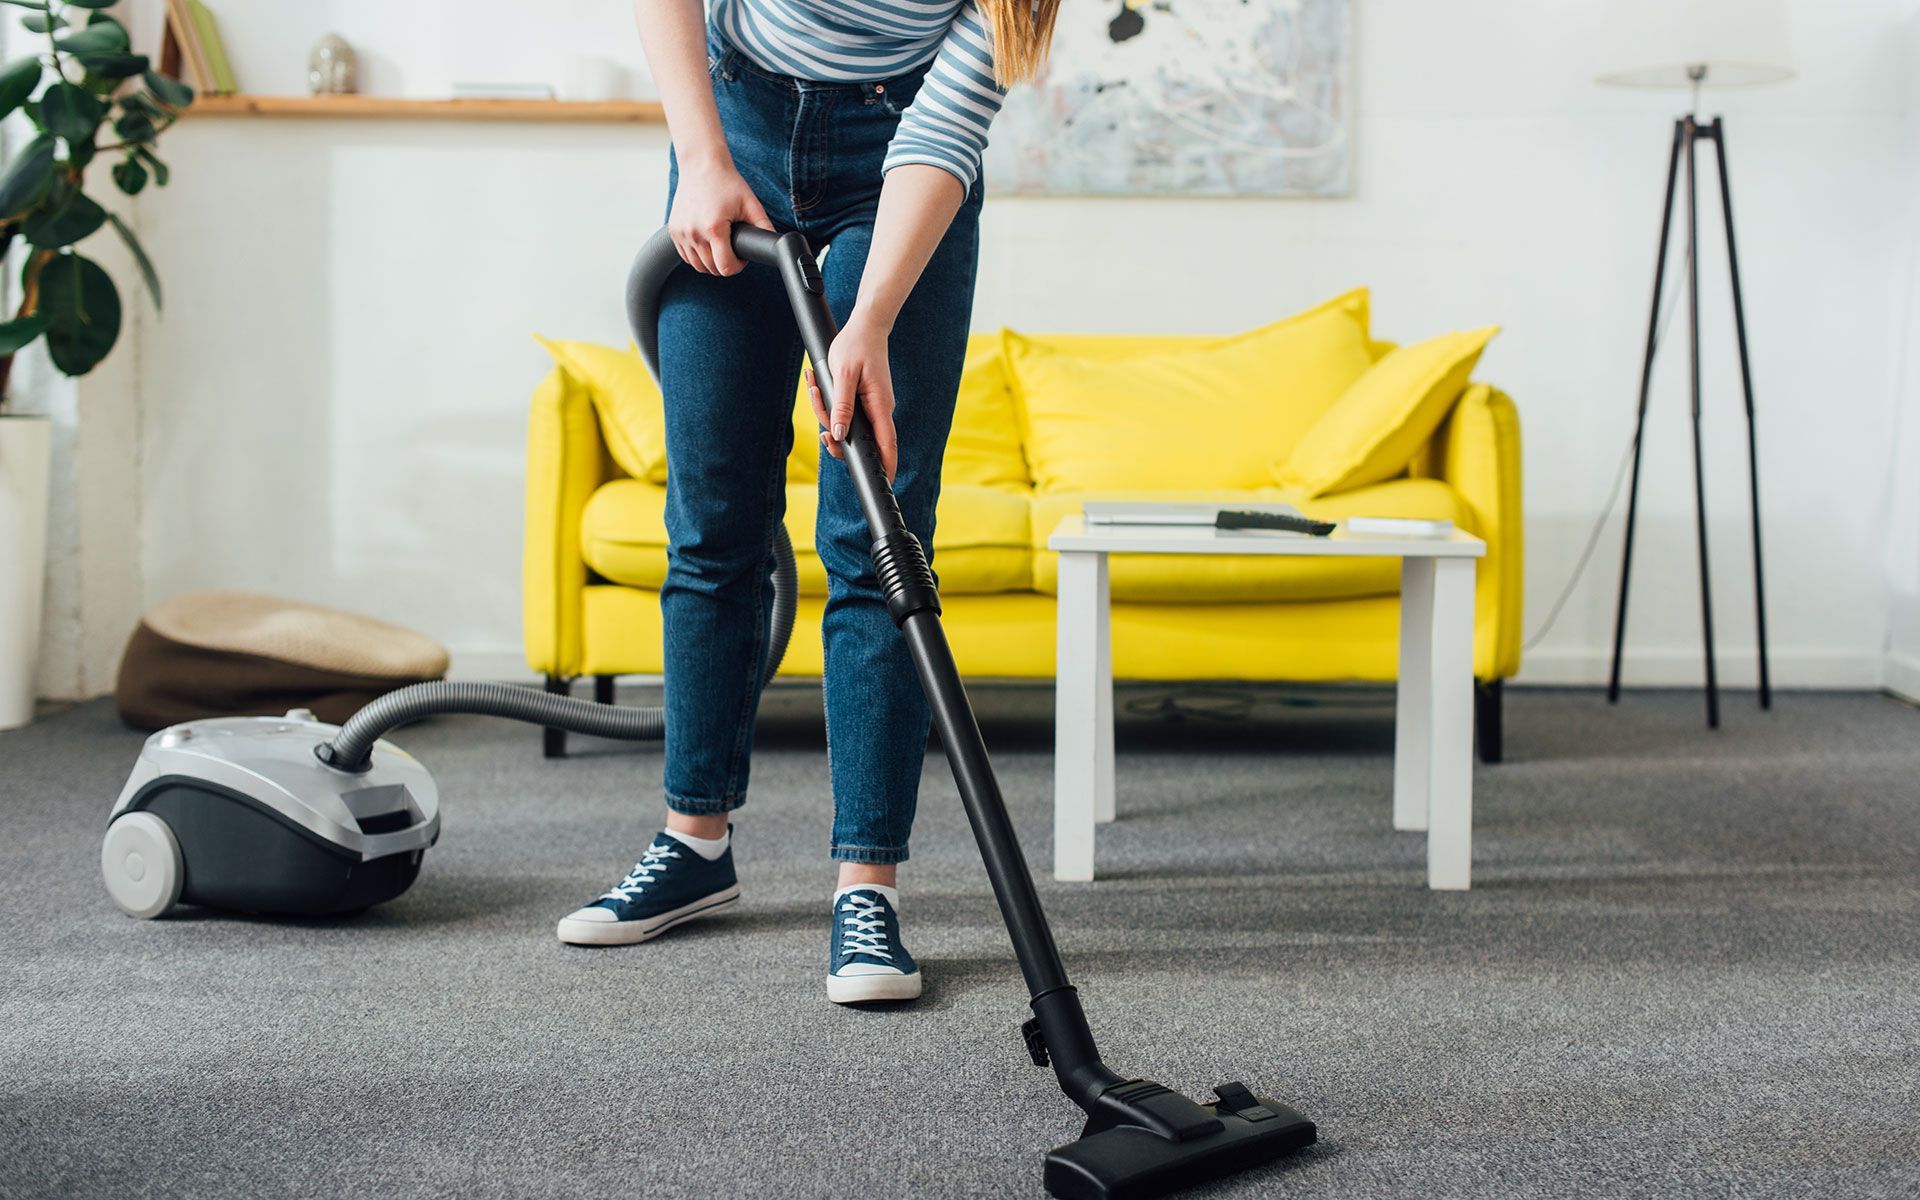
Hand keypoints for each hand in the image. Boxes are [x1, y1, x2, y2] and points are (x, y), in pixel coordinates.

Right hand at [668, 157, 773, 275]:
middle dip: (726, 264)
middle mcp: (694, 233)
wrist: (701, 165)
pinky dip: (697, 256)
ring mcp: (681, 233)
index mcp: (713, 228)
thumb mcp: (750, 203)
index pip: (726, 267)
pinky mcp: (674, 231)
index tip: (742, 257)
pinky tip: (707, 246)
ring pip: (698, 266)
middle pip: (712, 269)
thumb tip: (774, 243)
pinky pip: (686, 256)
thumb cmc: (726, 182)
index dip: (738, 266)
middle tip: (734, 250)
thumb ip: (764, 226)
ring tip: (721, 248)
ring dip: (711, 263)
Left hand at [807, 310, 898, 482]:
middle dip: (836, 439)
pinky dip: (828, 403)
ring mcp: (871, 406)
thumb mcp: (843, 375)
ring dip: (825, 412)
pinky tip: (817, 384)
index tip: (882, 485)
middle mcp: (879, 410)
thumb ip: (841, 406)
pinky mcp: (863, 400)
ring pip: (847, 426)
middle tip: (821, 433)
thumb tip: (838, 432)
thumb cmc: (856, 346)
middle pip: (860, 440)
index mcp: (880, 406)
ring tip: (815, 386)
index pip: (887, 445)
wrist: (865, 326)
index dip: (886, 467)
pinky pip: (844, 412)